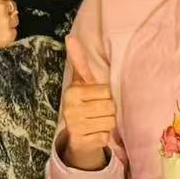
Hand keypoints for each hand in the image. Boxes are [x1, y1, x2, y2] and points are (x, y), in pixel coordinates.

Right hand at [60, 35, 115, 169]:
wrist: (77, 135)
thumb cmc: (83, 102)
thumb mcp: (81, 82)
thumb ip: (79, 60)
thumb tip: (70, 37)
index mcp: (72, 92)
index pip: (105, 91)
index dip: (105, 95)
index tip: (95, 98)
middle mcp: (71, 110)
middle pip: (109, 106)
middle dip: (108, 110)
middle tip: (98, 111)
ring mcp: (75, 127)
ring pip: (110, 122)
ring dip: (108, 123)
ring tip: (97, 122)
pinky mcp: (82, 142)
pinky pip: (105, 137)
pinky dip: (104, 136)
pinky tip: (95, 134)